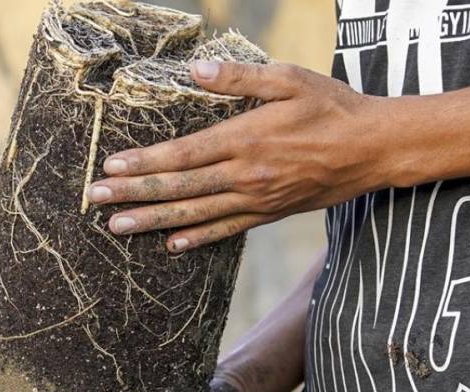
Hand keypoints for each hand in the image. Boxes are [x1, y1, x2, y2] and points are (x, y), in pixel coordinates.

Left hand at [87, 60, 385, 250]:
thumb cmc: (332, 106)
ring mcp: (257, 199)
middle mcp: (247, 175)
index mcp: (246, 138)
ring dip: (153, 221)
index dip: (145, 163)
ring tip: (116, 227)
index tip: (111, 167)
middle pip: (180, 188)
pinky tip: (172, 245)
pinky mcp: (270, 213)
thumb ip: (240, 76)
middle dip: (134, 194)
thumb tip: (196, 69)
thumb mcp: (289, 78)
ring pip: (196, 214)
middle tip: (94, 201)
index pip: (184, 154)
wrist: (375, 149)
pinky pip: (227, 230)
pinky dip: (198, 239)